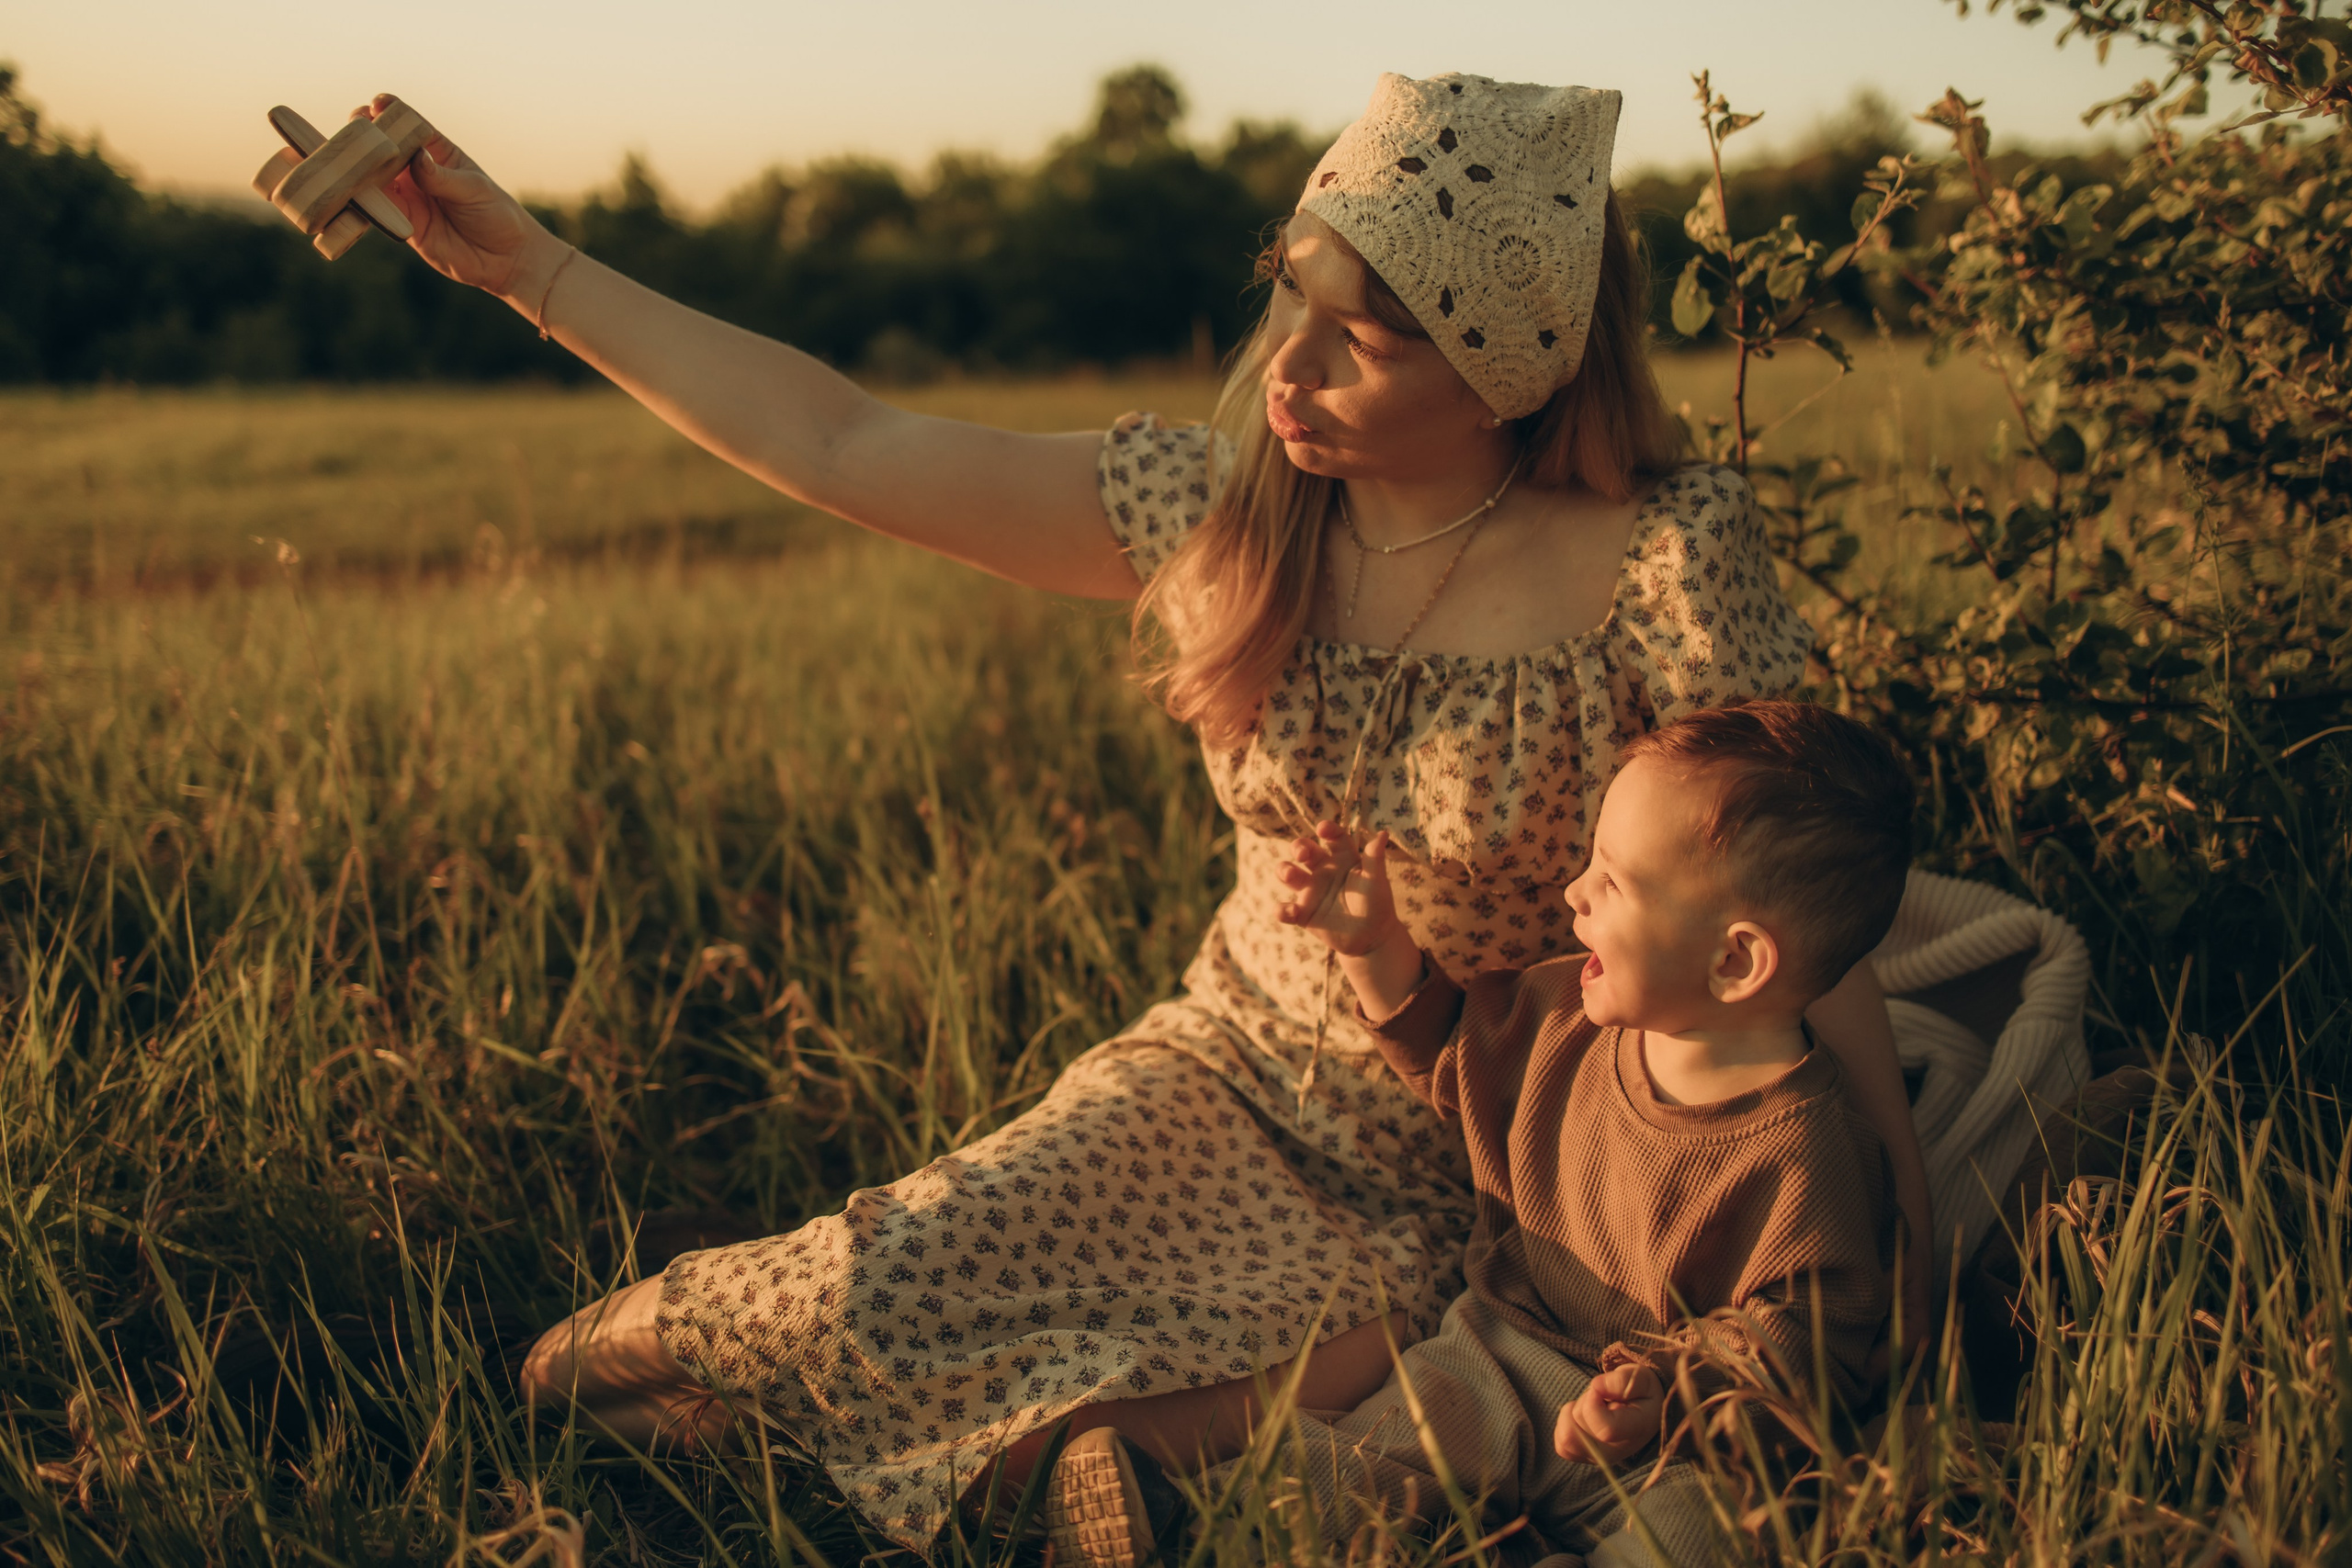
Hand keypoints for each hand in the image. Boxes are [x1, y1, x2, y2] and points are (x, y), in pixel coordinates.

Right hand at [353, 96, 568, 305]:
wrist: (504, 260)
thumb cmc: (496, 215)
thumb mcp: (473, 190)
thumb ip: (442, 177)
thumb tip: (416, 159)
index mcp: (437, 152)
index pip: (410, 125)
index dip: (391, 111)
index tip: (377, 103)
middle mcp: (417, 171)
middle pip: (383, 147)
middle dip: (365, 135)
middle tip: (353, 129)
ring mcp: (408, 196)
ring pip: (372, 176)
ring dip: (355, 167)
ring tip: (339, 158)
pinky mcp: (401, 223)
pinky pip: (375, 209)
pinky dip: (359, 201)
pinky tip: (346, 193)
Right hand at [1276, 821, 1401, 955]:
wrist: (1372, 938)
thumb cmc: (1376, 904)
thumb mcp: (1376, 881)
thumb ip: (1375, 858)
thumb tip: (1383, 833)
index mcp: (1343, 858)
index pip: (1334, 838)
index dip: (1327, 830)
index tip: (1322, 829)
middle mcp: (1323, 870)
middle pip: (1305, 850)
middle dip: (1299, 847)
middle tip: (1302, 854)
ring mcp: (1311, 891)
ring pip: (1288, 874)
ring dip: (1284, 870)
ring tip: (1290, 875)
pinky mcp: (1303, 914)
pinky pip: (1286, 910)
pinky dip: (1283, 910)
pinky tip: (1292, 911)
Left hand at [1553, 1364, 1662, 1465]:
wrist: (1644, 1410)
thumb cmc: (1641, 1392)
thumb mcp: (1641, 1378)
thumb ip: (1621, 1381)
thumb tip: (1596, 1387)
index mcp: (1637, 1431)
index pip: (1605, 1430)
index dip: (1593, 1402)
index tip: (1600, 1389)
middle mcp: (1617, 1452)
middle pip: (1580, 1423)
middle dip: (1585, 1401)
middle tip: (1604, 1399)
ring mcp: (1599, 1458)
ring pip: (1567, 1435)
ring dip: (1574, 1413)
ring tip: (1595, 1408)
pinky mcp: (1584, 1457)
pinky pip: (1561, 1443)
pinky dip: (1566, 1423)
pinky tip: (1584, 1416)